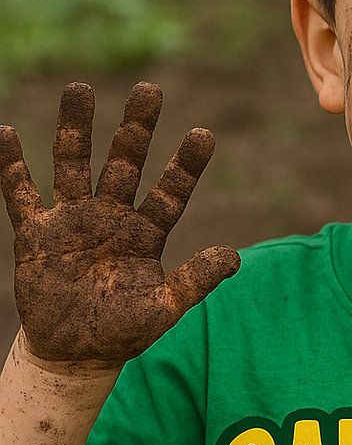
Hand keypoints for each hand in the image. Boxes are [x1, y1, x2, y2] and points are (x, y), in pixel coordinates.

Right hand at [0, 81, 239, 368]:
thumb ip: (194, 281)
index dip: (186, 166)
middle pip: (124, 164)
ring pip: (73, 165)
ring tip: (80, 90)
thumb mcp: (164, 309)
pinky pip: (20, 194)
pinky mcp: (36, 234)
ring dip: (75, 129)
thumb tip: (234, 258)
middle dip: (135, 129)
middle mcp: (111, 218)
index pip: (170, 193)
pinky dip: (11, 166)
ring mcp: (73, 221)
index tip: (204, 134)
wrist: (75, 354)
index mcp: (145, 234)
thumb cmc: (123, 332)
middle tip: (148, 90)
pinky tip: (5, 133)